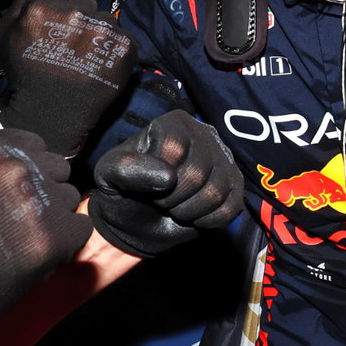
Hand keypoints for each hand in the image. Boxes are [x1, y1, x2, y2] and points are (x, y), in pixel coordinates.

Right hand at [0, 0, 136, 156]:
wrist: (50, 114)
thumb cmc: (25, 75)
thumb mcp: (3, 35)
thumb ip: (18, 5)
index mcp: (43, 7)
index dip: (58, 7)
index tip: (57, 27)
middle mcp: (75, 13)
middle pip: (85, 2)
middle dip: (79, 19)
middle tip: (72, 44)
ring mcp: (103, 29)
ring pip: (105, 18)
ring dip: (98, 33)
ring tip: (87, 57)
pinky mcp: (124, 46)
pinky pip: (123, 37)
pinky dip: (115, 50)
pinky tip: (102, 65)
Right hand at [0, 130, 92, 345]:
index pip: (36, 144)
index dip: (29, 169)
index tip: (16, 191)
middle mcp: (16, 168)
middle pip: (58, 170)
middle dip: (44, 192)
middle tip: (19, 220)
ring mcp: (36, 202)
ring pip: (70, 200)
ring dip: (54, 218)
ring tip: (22, 241)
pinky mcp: (51, 239)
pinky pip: (81, 229)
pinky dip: (65, 245)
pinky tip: (37, 257)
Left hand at [89, 111, 244, 256]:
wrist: (138, 221)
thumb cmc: (123, 191)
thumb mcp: (109, 175)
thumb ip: (126, 168)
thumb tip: (168, 177)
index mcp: (174, 124)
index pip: (174, 148)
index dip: (157, 176)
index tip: (146, 185)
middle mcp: (205, 134)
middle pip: (197, 172)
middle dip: (172, 198)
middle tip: (160, 200)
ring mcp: (224, 160)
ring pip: (216, 192)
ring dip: (188, 211)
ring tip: (175, 206)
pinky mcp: (236, 186)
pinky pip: (231, 208)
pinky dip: (207, 220)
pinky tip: (194, 214)